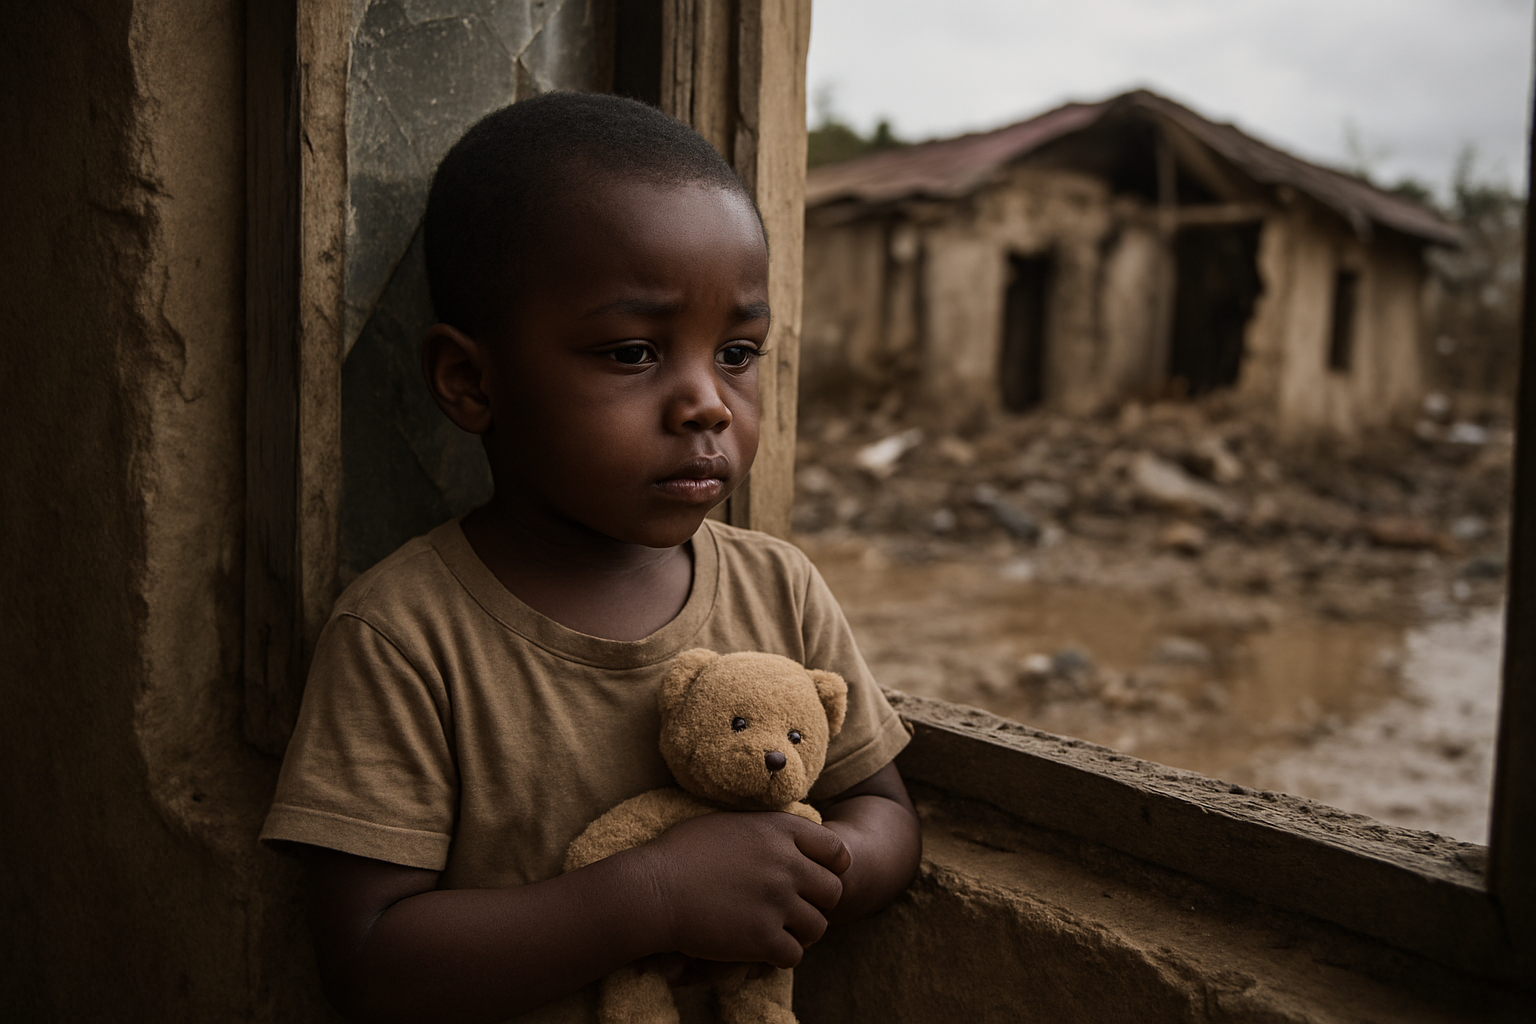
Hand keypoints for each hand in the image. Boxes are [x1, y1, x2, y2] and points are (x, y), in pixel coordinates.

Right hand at [634, 811, 849, 968]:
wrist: (653, 890)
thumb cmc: (682, 853)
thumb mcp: (732, 824)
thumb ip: (767, 831)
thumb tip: (789, 840)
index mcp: (779, 831)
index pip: (836, 851)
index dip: (834, 868)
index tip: (819, 878)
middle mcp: (785, 865)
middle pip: (833, 892)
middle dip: (819, 903)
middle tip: (797, 910)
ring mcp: (776, 902)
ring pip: (818, 927)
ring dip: (802, 932)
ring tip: (780, 931)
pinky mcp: (762, 939)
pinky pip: (794, 955)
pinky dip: (780, 956)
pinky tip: (762, 950)